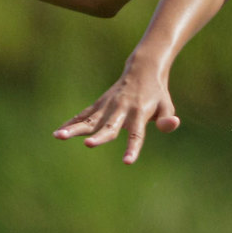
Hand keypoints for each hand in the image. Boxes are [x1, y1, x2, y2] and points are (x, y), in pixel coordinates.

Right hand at [53, 62, 177, 163]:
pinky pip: (83, 115)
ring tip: (58, 136)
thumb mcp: (166, 105)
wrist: (142, 70)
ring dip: (74, 128)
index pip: (137, 134)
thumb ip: (167, 118)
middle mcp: (121, 109)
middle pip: (109, 126)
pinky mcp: (99, 104)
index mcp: (139, 112)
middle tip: (88, 145)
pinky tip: (58, 132)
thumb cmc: (157, 94)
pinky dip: (71, 123)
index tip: (127, 162)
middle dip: (99, 137)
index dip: (132, 148)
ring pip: (90, 120)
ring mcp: (108, 106)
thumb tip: (173, 124)